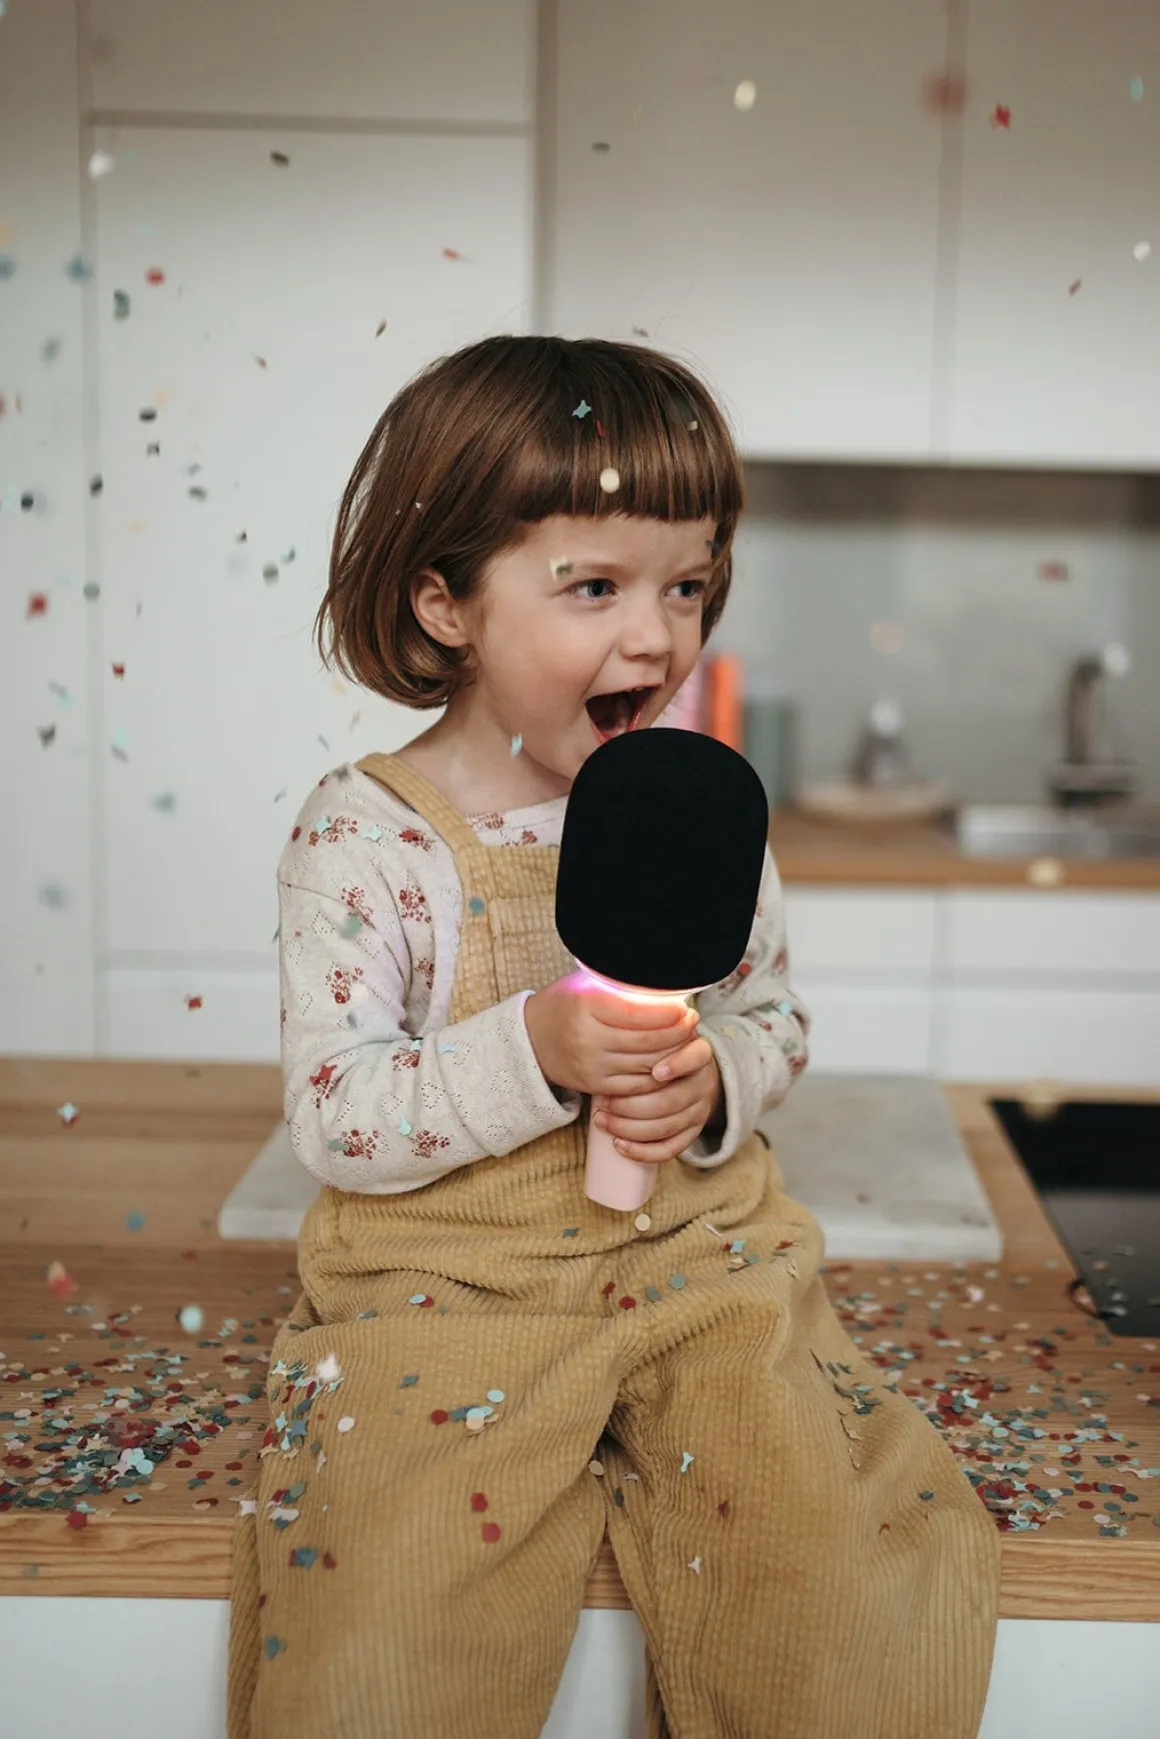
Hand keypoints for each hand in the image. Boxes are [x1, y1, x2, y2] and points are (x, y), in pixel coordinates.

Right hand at [525, 973, 697, 1099]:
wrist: (533, 1038)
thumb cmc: (568, 1004)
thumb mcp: (587, 984)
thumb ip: (620, 985)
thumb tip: (664, 984)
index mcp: (586, 1006)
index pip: (637, 1013)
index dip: (667, 1012)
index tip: (683, 1007)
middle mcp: (588, 1039)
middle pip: (647, 1041)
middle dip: (677, 1032)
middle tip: (692, 1021)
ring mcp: (592, 1066)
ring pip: (646, 1065)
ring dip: (673, 1053)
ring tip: (685, 1038)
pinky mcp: (596, 1085)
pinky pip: (638, 1085)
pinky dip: (658, 1074)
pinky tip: (668, 1060)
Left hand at [592, 1034, 722, 1165]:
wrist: (693, 1075)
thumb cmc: (666, 1051)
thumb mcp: (664, 1034)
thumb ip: (649, 1029)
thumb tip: (619, 1011)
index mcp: (699, 1055)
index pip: (696, 1057)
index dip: (677, 1065)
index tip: (654, 1071)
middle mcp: (703, 1084)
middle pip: (671, 1100)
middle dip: (631, 1104)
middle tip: (601, 1102)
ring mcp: (699, 1111)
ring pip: (666, 1127)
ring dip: (629, 1127)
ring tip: (602, 1120)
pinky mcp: (692, 1133)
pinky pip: (669, 1149)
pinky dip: (643, 1151)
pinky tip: (619, 1144)